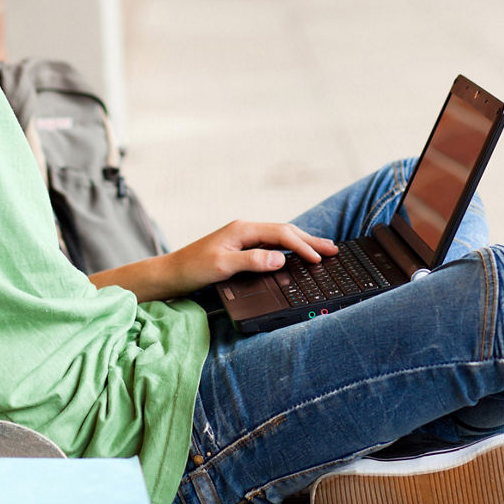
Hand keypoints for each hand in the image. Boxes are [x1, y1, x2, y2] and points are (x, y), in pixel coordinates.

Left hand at [90, 221, 337, 301]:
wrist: (169, 274)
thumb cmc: (191, 269)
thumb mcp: (222, 266)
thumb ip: (252, 261)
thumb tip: (280, 258)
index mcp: (242, 229)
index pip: (281, 234)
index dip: (302, 246)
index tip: (319, 258)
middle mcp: (243, 230)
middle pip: (284, 232)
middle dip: (309, 241)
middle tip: (333, 250)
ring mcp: (241, 238)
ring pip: (278, 238)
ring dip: (300, 244)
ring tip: (321, 251)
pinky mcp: (238, 248)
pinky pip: (269, 246)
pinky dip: (287, 250)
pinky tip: (294, 256)